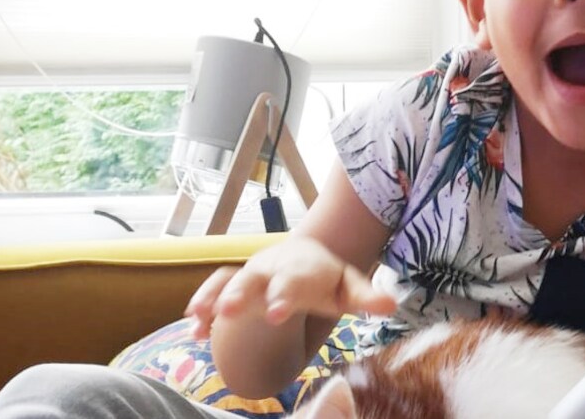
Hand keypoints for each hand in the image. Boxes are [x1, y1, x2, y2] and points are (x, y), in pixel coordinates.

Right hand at [184, 237, 396, 338]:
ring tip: (200, 318)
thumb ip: (366, 296)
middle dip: (240, 293)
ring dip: (214, 297)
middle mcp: (271, 269)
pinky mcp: (232, 285)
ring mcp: (250, 275)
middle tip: (230, 311)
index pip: (293, 281)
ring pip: (228, 280)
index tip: (276, 315)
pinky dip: (202, 305)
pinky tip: (194, 328)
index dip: (283, 296)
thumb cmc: (326, 280)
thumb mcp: (348, 288)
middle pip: (254, 277)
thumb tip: (391, 304)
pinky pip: (213, 289)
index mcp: (301, 269)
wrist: (302, 256)